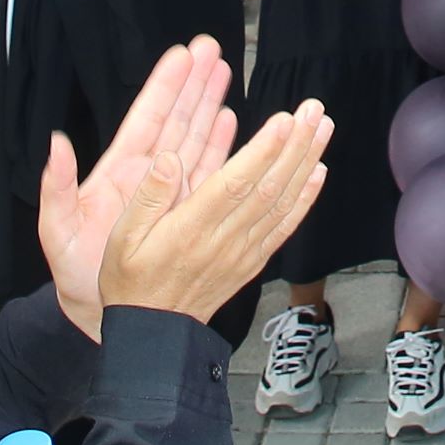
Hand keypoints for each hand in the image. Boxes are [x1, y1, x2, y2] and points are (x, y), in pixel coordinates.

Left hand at [39, 38, 239, 339]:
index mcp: (119, 172)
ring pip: (197, 139)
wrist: (100, 314)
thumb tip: (55, 143)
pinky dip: (223, 147)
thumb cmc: (75, 273)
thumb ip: (57, 187)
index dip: (165, 86)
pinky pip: (209, 173)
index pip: (148, 119)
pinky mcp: (186, 211)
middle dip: (194, 82)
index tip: (182, 54)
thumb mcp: (58, 230)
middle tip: (212, 47)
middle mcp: (148, 176)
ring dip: (211, 105)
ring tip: (227, 70)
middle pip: (177, 119)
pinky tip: (234, 123)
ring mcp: (169, 192)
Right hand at [94, 98, 333, 323]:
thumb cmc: (131, 281)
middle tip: (314, 109)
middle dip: (294, 145)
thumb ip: (147, 196)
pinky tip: (317, 172)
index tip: (283, 120)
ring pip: (282, 202)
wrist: (153, 334)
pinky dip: (304, 198)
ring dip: (305, 162)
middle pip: (268, 187)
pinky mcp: (252, 262)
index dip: (262, 151)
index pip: (235, 184)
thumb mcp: (122, 239)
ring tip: (323, 128)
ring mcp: (243, 252)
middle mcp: (224, 239)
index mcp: (191, 228)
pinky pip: (283, 226)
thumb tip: (168, 158)